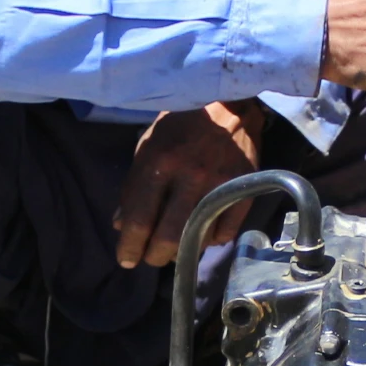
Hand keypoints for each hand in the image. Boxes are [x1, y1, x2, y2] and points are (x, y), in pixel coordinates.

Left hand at [114, 101, 263, 267]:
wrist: (230, 106)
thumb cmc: (181, 126)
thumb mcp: (148, 147)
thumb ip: (134, 186)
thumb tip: (121, 225)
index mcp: (160, 162)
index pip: (141, 218)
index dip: (130, 246)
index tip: (126, 259)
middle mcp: (190, 175)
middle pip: (170, 237)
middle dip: (155, 256)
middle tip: (150, 258)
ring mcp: (220, 184)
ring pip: (198, 239)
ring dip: (182, 252)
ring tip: (174, 249)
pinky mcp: (244, 190)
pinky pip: (224, 233)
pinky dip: (210, 240)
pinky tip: (202, 233)